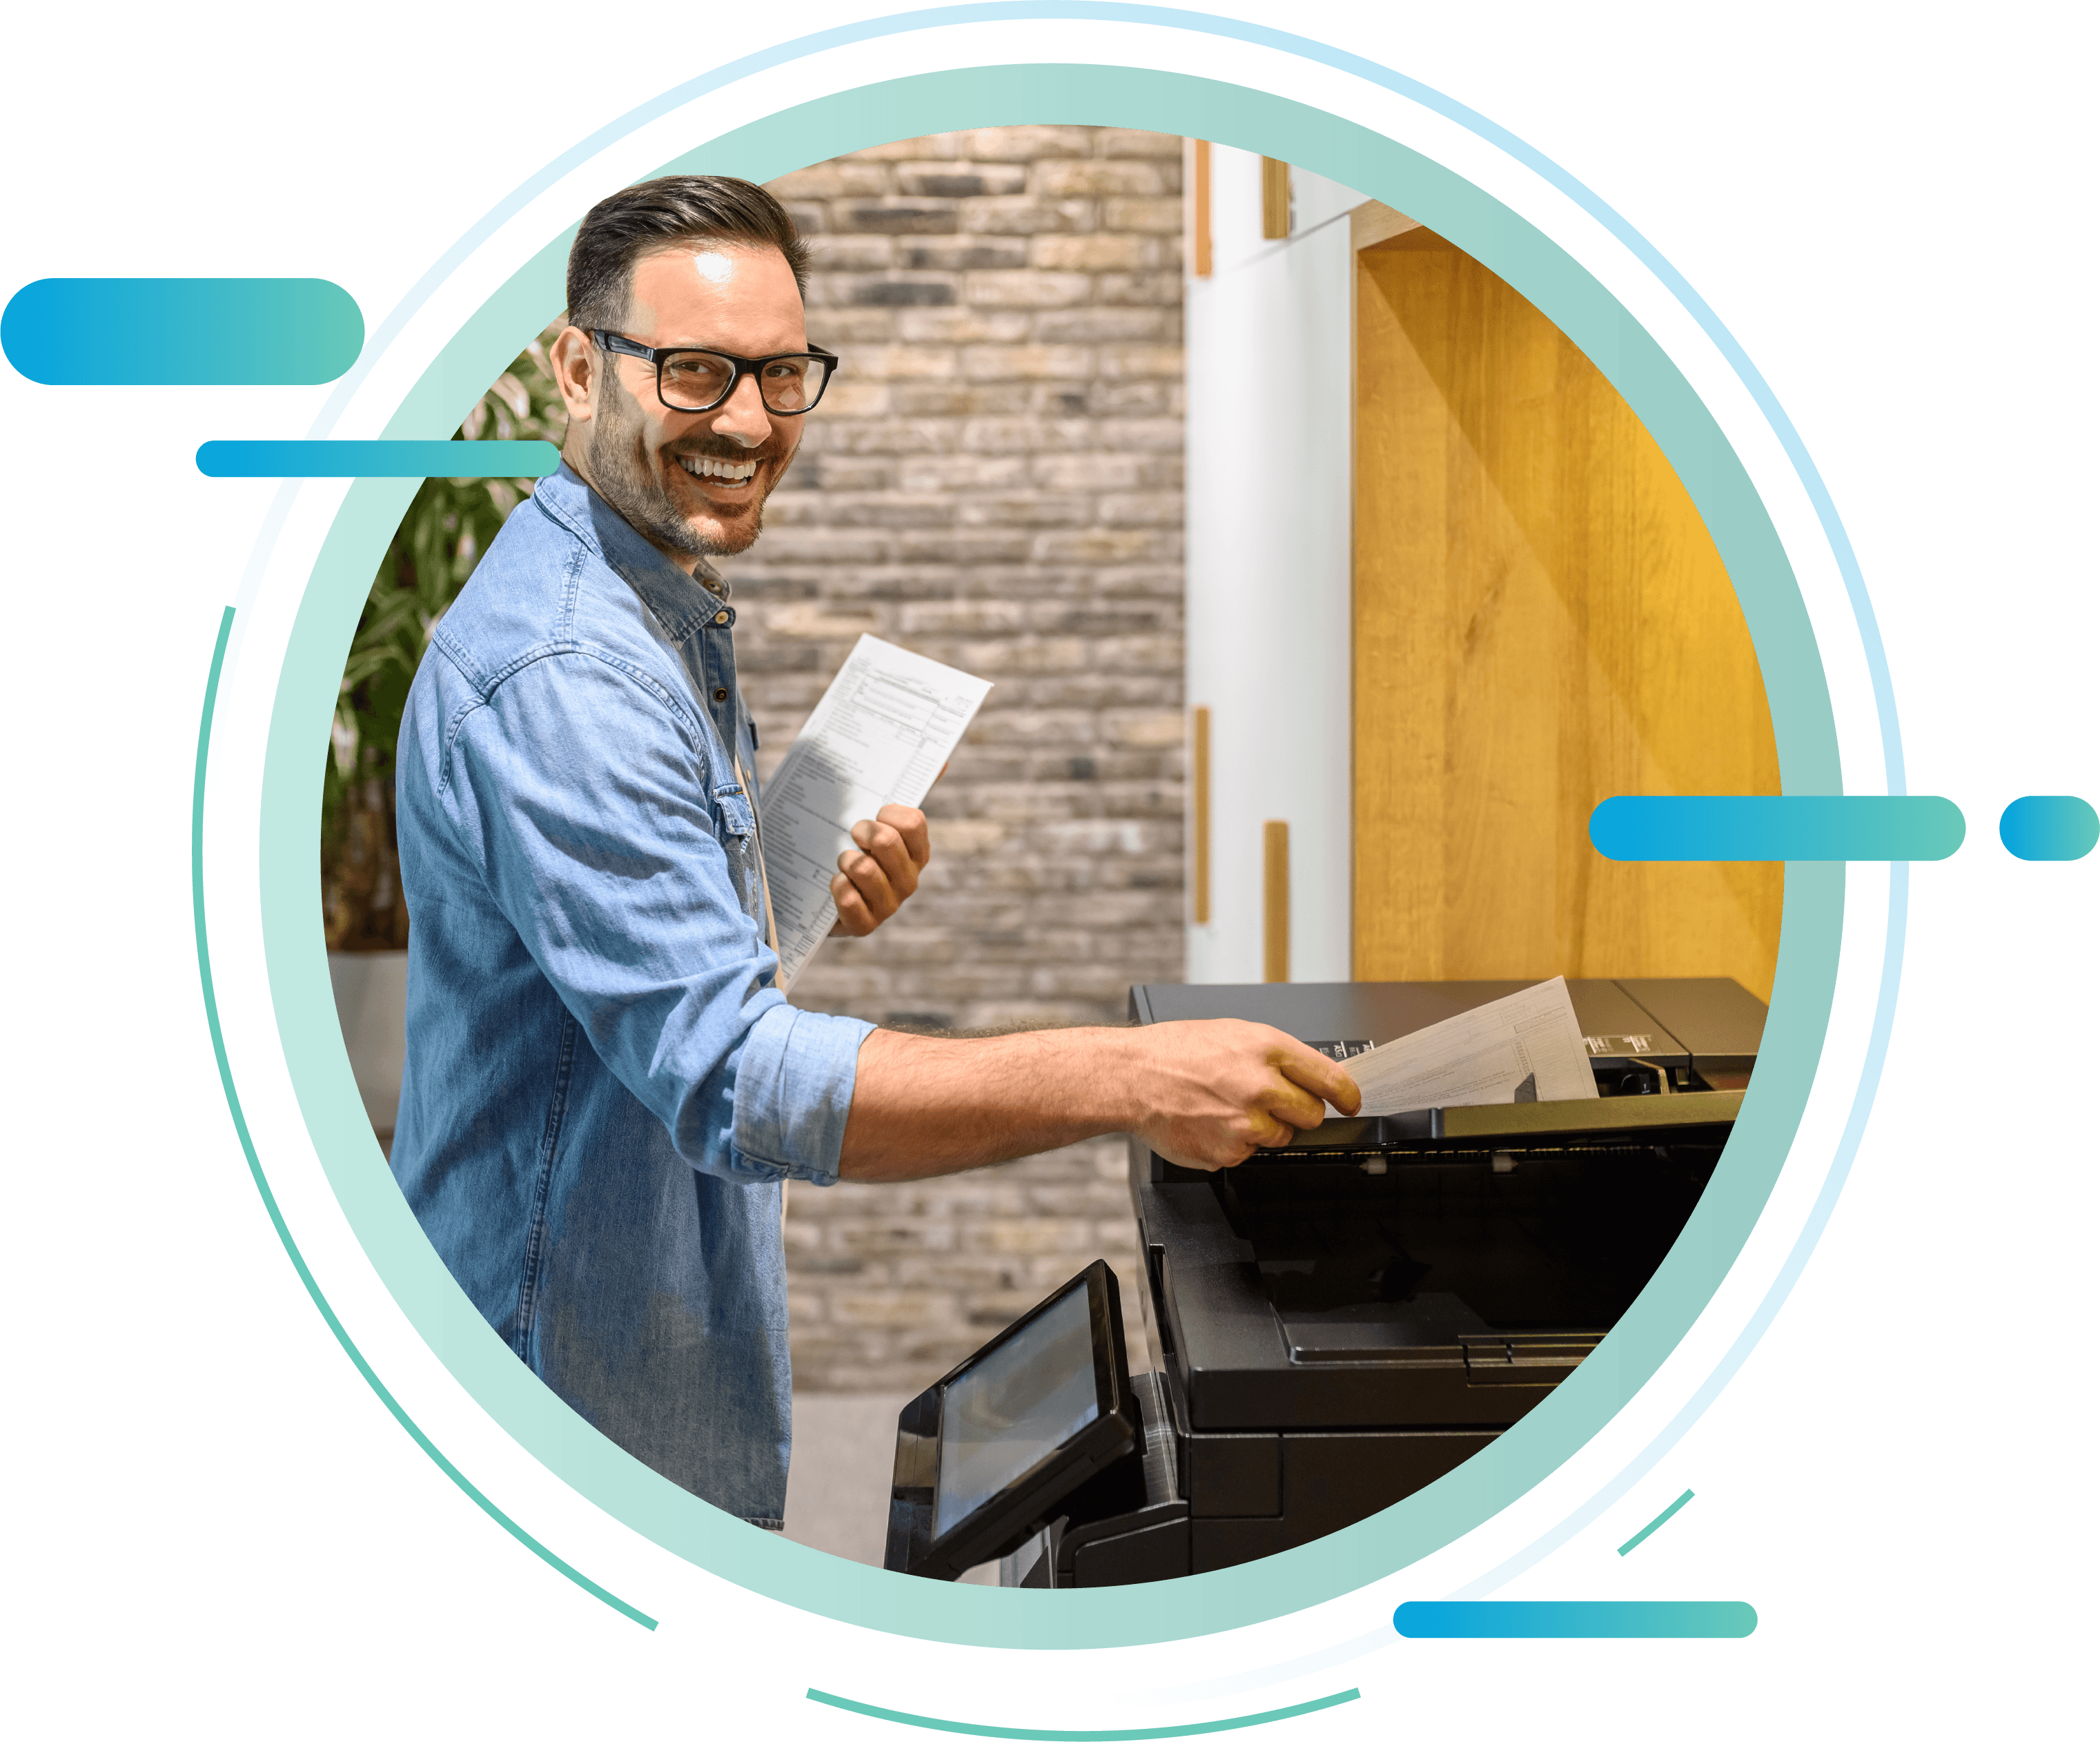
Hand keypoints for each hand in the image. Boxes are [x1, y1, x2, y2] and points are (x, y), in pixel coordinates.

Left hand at [830, 803, 930, 935]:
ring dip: (844, 859)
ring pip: (863, 868)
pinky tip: (834, 884)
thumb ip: (909, 790)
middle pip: (887, 841)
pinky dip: (836, 886)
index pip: (913, 821)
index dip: (887, 813)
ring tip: (842, 862)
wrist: (823, 895)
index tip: (874, 814)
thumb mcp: (879, 819)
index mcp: (917, 852)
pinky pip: (848, 899)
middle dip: (861, 831)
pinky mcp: (865, 926)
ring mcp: (889, 905)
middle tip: (852, 834)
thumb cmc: (856, 850)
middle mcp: (909, 880)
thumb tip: (941, 760)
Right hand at [1126, 1020, 1361, 1171]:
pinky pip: (1248, 1154)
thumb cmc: (1175, 1051)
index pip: (1330, 1078)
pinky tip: (1210, 1122)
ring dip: (1263, 1128)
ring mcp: (1245, 1123)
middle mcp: (1261, 1086)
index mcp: (1266, 1049)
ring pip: (1281, 1137)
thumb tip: (1310, 1076)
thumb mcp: (1233, 1034)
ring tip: (1226, 1107)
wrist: (1131, 1077)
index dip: (1348, 1095)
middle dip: (1297, 1111)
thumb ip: (1274, 1056)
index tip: (1351, 1103)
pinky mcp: (1228, 1152)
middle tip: (1268, 1101)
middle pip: (1312, 1114)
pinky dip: (1233, 1143)